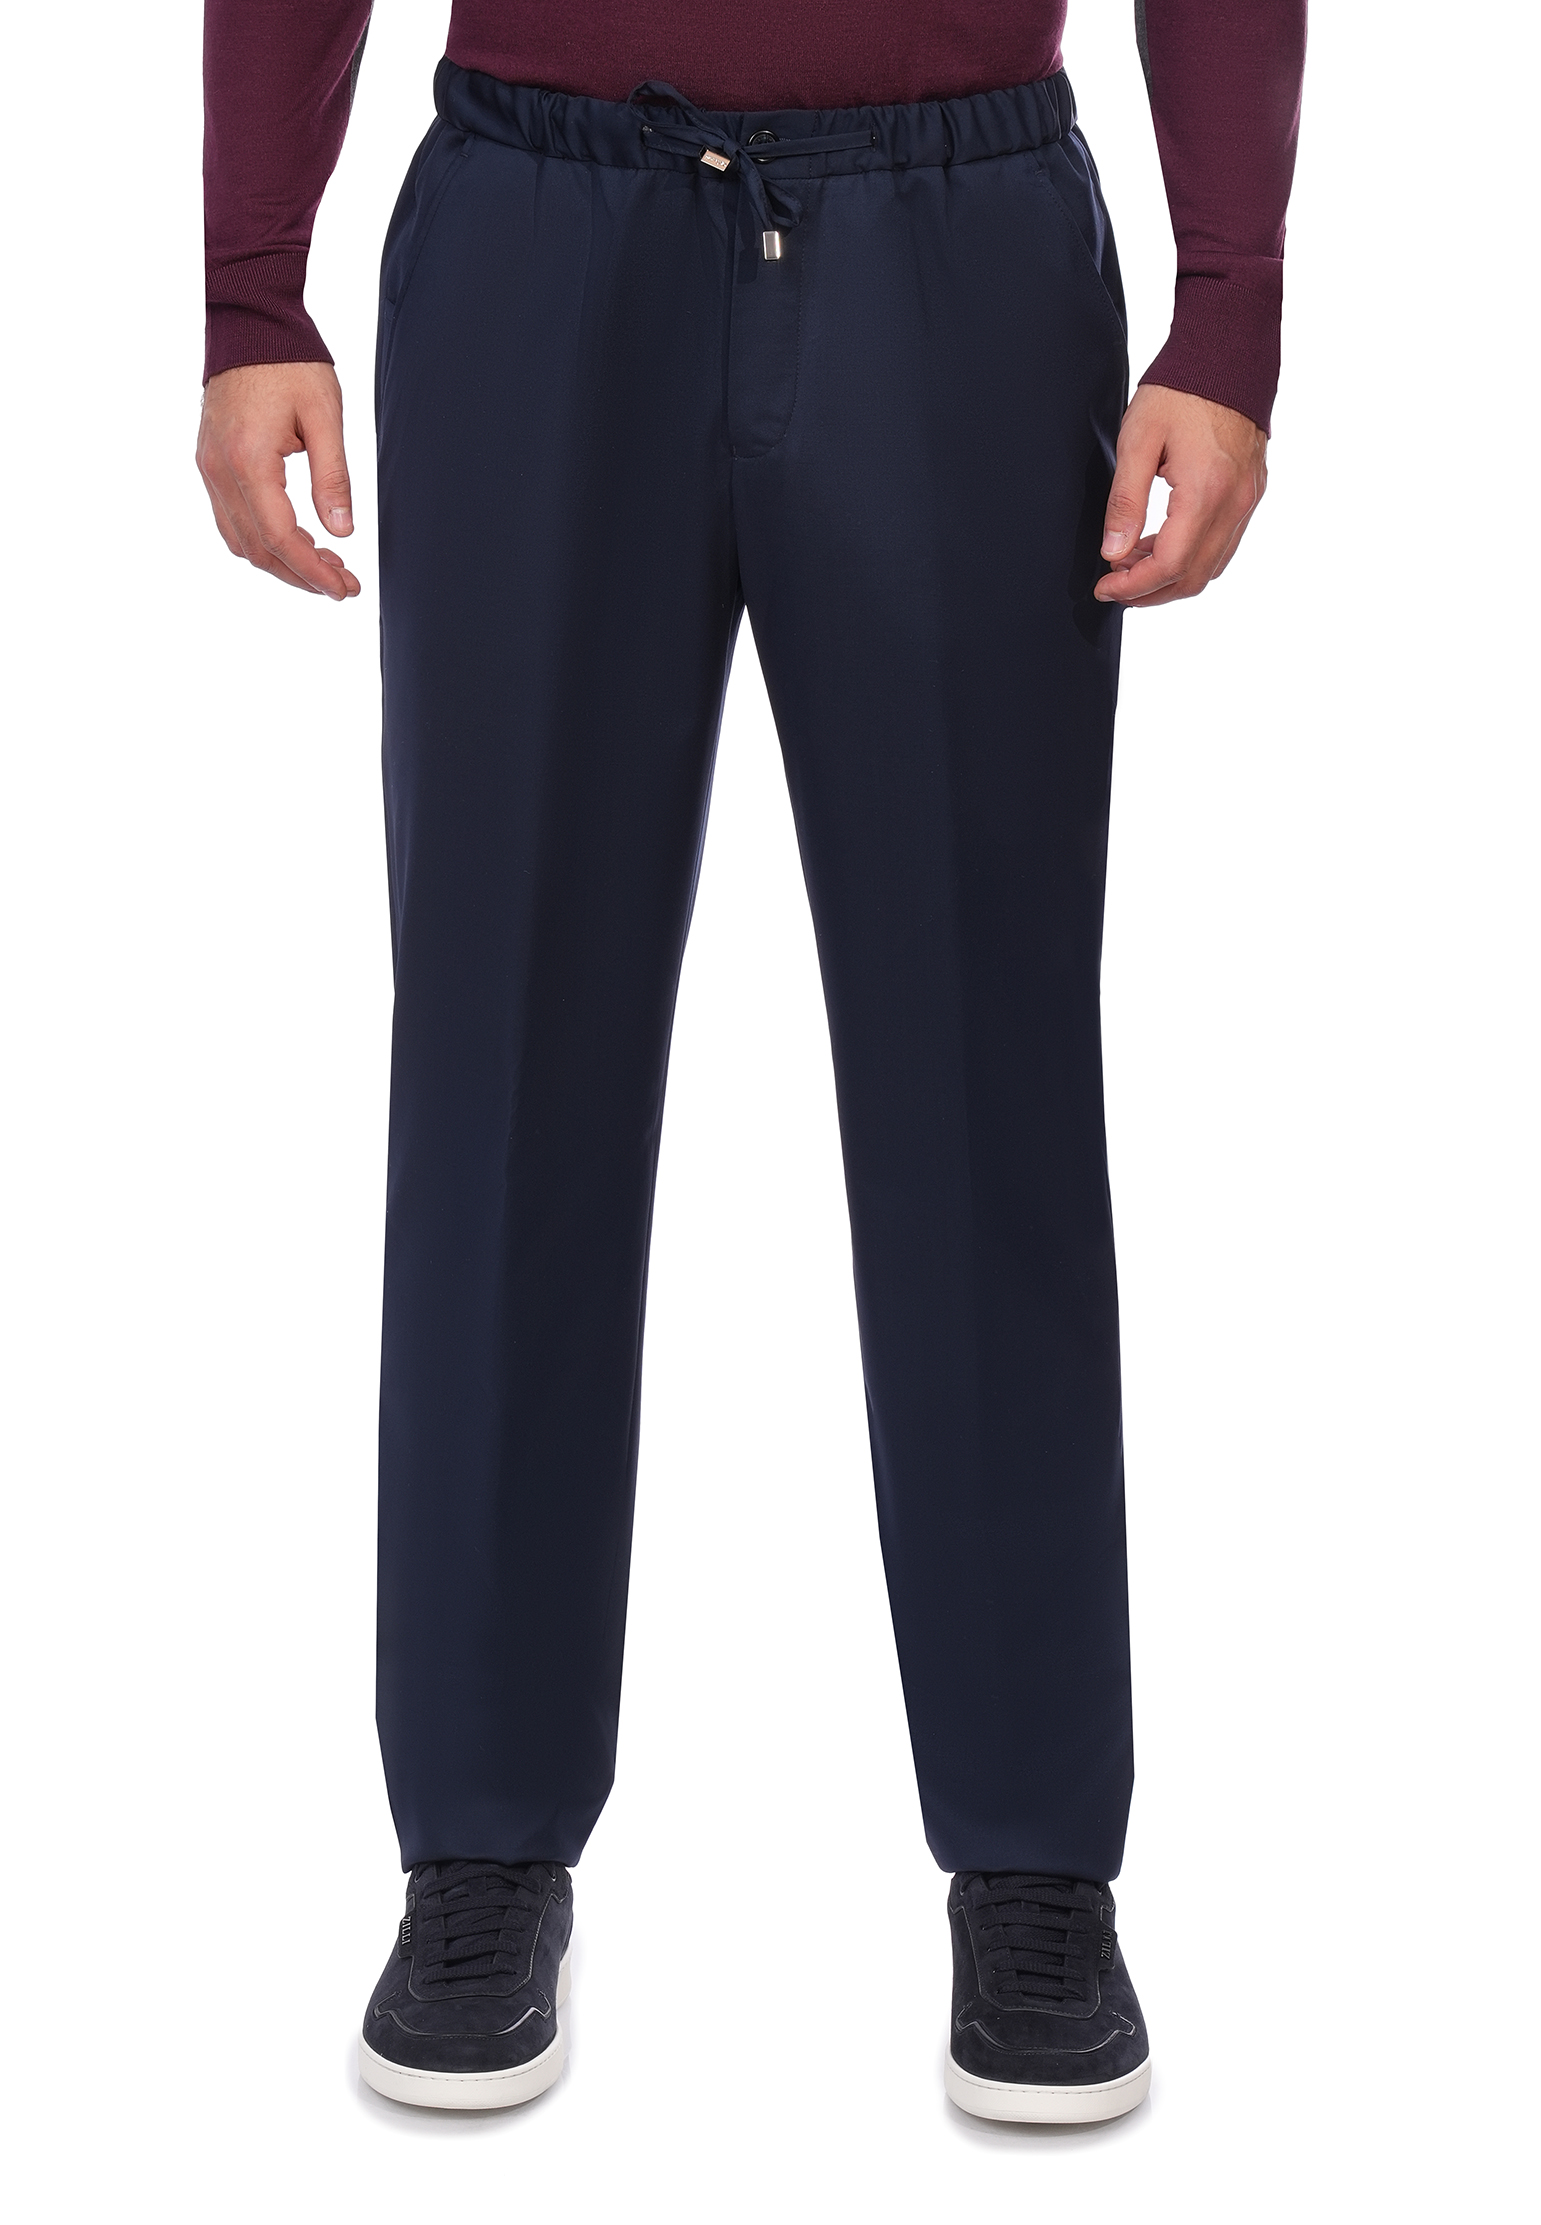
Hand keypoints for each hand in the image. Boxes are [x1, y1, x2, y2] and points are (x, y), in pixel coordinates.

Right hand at [197, 363, 360, 600]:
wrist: (249, 324)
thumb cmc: (290, 364)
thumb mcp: (325, 417)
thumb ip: (333, 477)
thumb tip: (342, 532)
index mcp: (249, 461)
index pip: (280, 538)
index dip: (313, 571)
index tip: (345, 589)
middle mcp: (220, 470)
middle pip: (258, 550)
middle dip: (302, 575)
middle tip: (344, 584)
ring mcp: (209, 468)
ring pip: (241, 541)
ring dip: (282, 563)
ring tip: (325, 566)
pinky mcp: (210, 463)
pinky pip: (230, 520)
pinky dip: (262, 541)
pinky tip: (294, 540)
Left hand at [1095, 385, 1266, 607]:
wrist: (1226, 353)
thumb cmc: (1179, 391)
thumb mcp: (1137, 441)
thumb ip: (1124, 501)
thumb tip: (1113, 552)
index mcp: (1206, 492)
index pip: (1170, 565)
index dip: (1133, 587)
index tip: (1105, 587)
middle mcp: (1235, 502)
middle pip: (1194, 577)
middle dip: (1151, 591)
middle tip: (1114, 585)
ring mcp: (1248, 499)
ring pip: (1212, 566)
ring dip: (1171, 575)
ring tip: (1131, 562)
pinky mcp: (1251, 492)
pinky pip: (1224, 543)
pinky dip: (1191, 555)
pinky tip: (1160, 541)